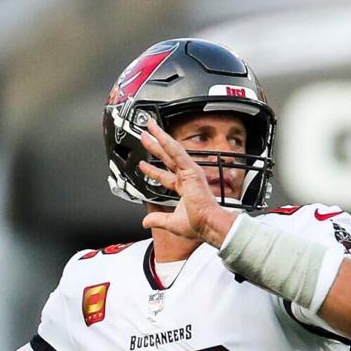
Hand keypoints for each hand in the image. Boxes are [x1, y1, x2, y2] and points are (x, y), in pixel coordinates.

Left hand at [137, 120, 236, 246]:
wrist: (208, 224)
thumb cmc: (198, 224)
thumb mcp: (171, 223)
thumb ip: (157, 220)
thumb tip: (146, 222)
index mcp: (184, 188)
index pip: (164, 175)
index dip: (152, 170)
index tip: (142, 164)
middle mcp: (187, 177)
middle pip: (166, 157)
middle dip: (155, 146)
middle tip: (144, 135)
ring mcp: (190, 172)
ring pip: (171, 150)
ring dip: (159, 137)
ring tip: (149, 127)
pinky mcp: (192, 171)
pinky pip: (178, 153)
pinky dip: (169, 143)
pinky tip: (160, 134)